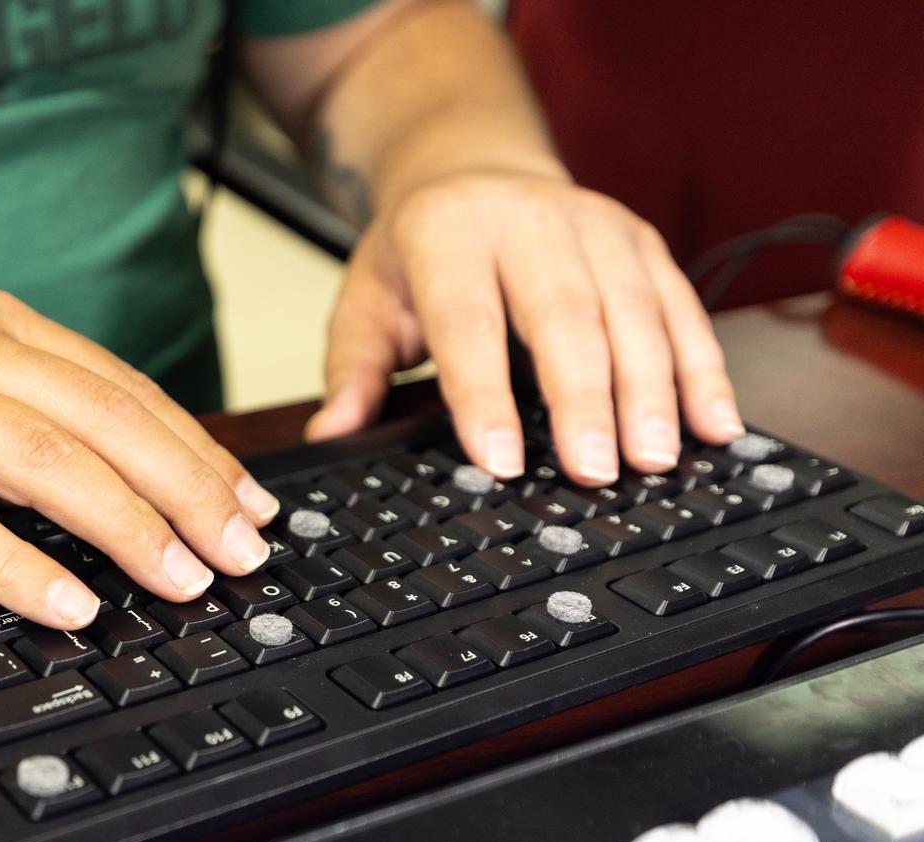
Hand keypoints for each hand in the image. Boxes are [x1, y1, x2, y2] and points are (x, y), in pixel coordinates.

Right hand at [0, 289, 281, 628]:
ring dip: (128, 527)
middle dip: (189, 491)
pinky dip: (21, 567)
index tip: (254, 508)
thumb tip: (126, 492)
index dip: (198, 452)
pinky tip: (71, 605)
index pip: (120, 387)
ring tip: (183, 580)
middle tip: (245, 553)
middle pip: (103, 419)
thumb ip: (15, 419)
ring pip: (44, 461)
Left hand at [306, 168, 745, 484]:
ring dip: (653, 391)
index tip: (502, 462)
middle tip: (596, 471)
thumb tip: (332, 434)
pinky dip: (703, 370)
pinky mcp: (644, 241)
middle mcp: (531, 221)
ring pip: (635, 311)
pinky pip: (682, 309)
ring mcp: (598, 225)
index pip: (469, 322)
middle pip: (566, 315)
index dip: (485, 396)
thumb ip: (351, 370)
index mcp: (450, 233)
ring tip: (656, 459)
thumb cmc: (420, 251)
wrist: (472, 167)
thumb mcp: (367, 300)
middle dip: (585, 398)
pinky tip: (713, 425)